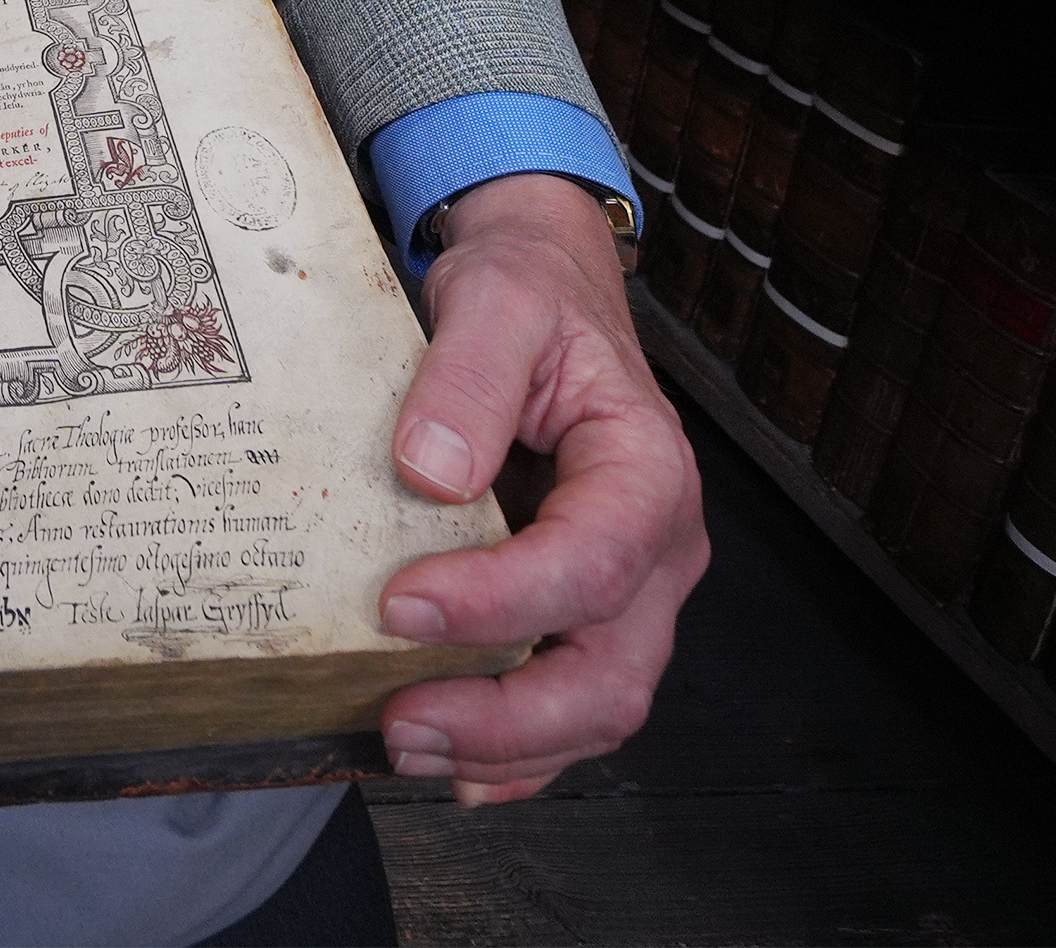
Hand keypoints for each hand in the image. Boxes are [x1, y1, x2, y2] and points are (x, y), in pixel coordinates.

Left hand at [374, 172, 706, 803]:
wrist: (544, 289)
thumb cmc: (530, 294)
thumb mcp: (496, 300)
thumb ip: (468, 377)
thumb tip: (430, 474)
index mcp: (647, 470)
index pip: (593, 562)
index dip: (501, 603)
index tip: (399, 605)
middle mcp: (656, 549)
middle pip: (612, 672)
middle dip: (508, 716)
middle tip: (401, 720)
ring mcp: (628, 594)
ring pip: (595, 708)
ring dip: (503, 747)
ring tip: (404, 745)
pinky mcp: (584, 616)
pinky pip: (567, 708)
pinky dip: (514, 753)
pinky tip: (449, 765)